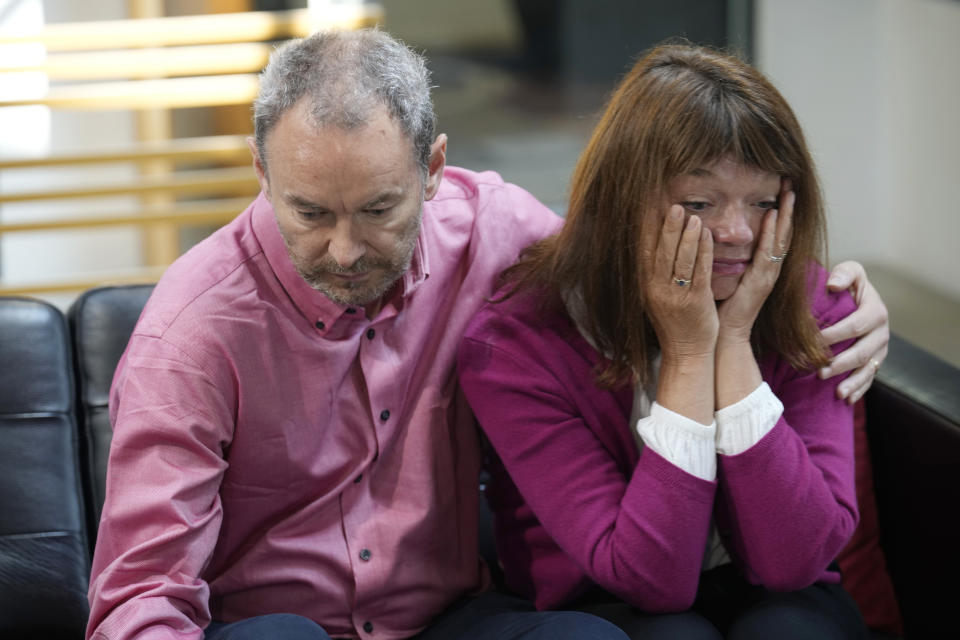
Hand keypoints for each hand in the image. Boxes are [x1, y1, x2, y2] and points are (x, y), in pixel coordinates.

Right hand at [640, 205, 717, 360]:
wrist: (686, 353)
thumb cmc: (674, 323)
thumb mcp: (656, 297)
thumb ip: (655, 273)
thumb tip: (654, 245)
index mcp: (646, 286)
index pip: (644, 251)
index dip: (646, 229)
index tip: (650, 207)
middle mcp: (658, 289)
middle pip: (661, 252)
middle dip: (667, 227)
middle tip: (674, 205)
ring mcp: (676, 295)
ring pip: (680, 260)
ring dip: (686, 235)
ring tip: (691, 215)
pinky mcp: (696, 301)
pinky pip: (699, 271)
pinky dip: (702, 251)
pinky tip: (706, 235)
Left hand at [717, 181, 793, 344]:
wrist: (724, 335)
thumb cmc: (722, 307)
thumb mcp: (727, 275)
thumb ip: (728, 258)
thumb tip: (715, 234)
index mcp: (761, 267)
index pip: (774, 234)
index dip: (779, 212)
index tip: (780, 188)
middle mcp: (769, 268)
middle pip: (783, 231)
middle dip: (788, 207)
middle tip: (791, 182)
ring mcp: (768, 275)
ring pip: (781, 238)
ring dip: (785, 214)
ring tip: (789, 192)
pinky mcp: (761, 282)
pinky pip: (768, 252)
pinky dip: (772, 233)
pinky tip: (773, 216)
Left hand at [819, 261, 889, 402]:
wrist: (857, 298)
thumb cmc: (848, 285)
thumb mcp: (850, 272)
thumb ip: (844, 274)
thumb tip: (832, 285)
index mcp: (876, 311)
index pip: (855, 326)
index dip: (834, 334)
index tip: (813, 341)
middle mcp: (882, 332)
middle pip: (861, 351)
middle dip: (840, 363)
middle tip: (818, 371)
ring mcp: (881, 349)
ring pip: (868, 369)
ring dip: (851, 382)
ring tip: (835, 391)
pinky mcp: (876, 361)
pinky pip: (869, 378)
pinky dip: (859, 390)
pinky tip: (846, 399)